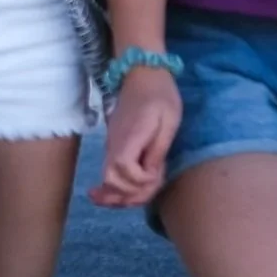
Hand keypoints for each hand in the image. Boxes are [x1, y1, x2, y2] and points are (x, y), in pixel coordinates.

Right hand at [88, 65, 177, 208]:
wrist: (142, 74)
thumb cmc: (160, 95)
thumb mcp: (168, 121)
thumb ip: (158, 149)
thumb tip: (151, 173)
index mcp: (129, 137)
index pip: (124, 170)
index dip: (141, 180)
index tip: (157, 173)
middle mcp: (114, 145)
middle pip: (112, 180)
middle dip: (132, 194)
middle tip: (151, 189)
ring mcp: (111, 146)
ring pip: (108, 179)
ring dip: (121, 195)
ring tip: (132, 201)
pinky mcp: (114, 146)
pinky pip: (110, 172)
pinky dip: (113, 187)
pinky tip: (113, 198)